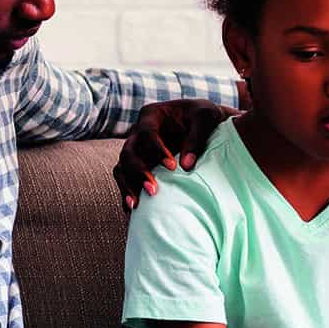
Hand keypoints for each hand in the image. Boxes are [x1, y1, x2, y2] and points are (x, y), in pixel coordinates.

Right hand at [115, 99, 233, 211]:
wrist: (204, 124)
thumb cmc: (205, 116)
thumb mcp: (206, 117)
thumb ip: (197, 137)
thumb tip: (186, 166)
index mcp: (152, 115)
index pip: (147, 133)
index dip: (156, 150)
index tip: (173, 167)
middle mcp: (138, 133)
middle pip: (127, 153)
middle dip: (138, 173)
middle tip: (153, 191)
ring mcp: (137, 150)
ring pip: (122, 168)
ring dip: (127, 186)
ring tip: (136, 206)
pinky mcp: (139, 164)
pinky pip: (126, 179)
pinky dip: (128, 194)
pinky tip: (132, 211)